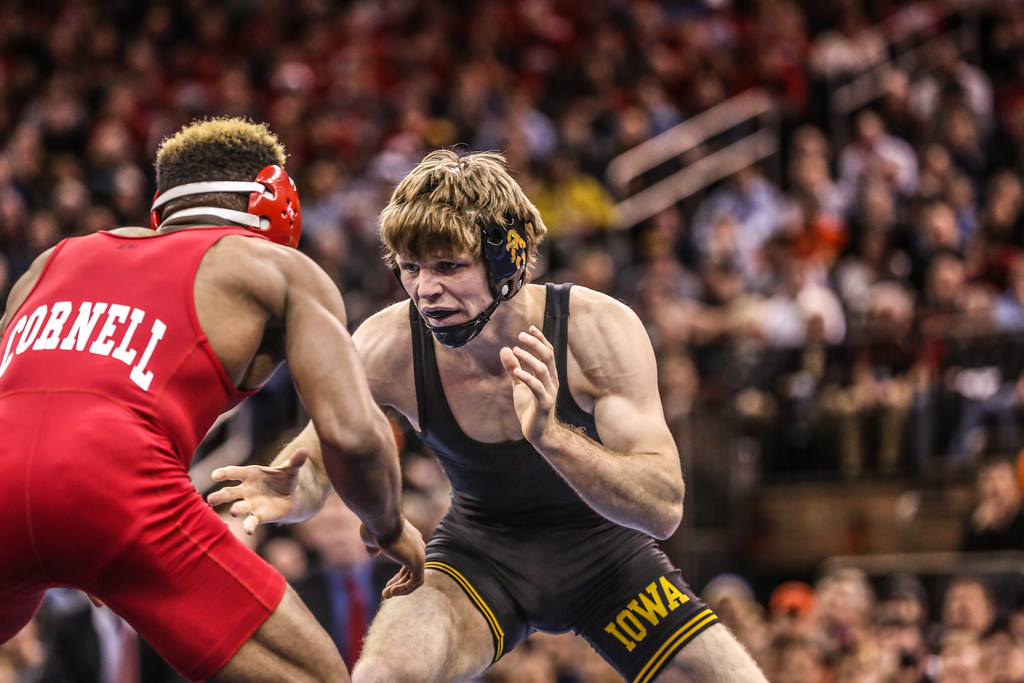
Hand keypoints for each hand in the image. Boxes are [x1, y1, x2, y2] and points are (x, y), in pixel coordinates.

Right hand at [208, 449, 309, 533]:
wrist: (289, 496)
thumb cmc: (284, 479)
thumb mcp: (291, 470)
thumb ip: (296, 462)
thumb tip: (304, 450)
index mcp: (250, 474)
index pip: (235, 472)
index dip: (224, 473)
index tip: (215, 475)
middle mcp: (246, 489)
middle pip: (230, 492)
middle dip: (221, 495)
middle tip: (211, 499)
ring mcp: (250, 504)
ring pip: (238, 507)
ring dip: (236, 509)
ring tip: (234, 511)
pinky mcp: (258, 516)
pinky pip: (251, 521)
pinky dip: (249, 526)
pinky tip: (249, 530)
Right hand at [360, 518, 425, 598]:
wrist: (382, 521)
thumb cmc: (375, 527)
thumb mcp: (372, 538)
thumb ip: (374, 546)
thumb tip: (372, 554)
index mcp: (409, 539)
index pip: (408, 560)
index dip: (399, 575)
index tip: (388, 585)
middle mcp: (417, 545)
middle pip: (412, 570)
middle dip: (399, 583)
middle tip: (387, 593)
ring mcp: (419, 554)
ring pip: (414, 578)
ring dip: (400, 589)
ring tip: (386, 595)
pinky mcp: (418, 562)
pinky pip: (416, 582)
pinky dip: (405, 590)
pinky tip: (392, 592)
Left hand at [499, 325, 557, 443]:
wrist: (538, 433)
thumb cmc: (530, 408)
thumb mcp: (519, 385)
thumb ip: (513, 368)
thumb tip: (505, 349)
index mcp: (548, 375)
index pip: (548, 352)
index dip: (541, 339)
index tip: (530, 327)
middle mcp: (552, 381)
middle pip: (548, 357)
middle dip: (535, 344)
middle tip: (520, 335)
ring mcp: (549, 393)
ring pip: (543, 370)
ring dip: (529, 358)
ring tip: (515, 349)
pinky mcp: (544, 404)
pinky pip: (538, 388)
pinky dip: (528, 378)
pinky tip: (516, 372)